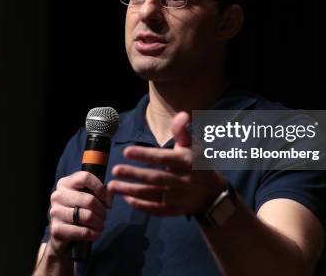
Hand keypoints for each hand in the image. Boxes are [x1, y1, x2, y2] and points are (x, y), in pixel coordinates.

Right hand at [47, 171, 110, 254]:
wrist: (63, 234)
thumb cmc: (79, 211)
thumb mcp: (89, 197)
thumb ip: (103, 192)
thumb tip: (110, 196)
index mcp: (65, 183)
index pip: (85, 177)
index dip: (100, 188)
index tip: (105, 199)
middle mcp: (57, 195)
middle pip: (89, 200)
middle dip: (102, 210)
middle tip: (104, 216)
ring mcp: (55, 212)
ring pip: (87, 216)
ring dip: (99, 223)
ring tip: (100, 225)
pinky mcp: (56, 229)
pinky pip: (83, 232)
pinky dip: (93, 234)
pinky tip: (95, 234)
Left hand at [107, 111, 226, 215]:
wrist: (213, 193)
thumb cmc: (199, 164)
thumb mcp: (193, 146)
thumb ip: (182, 131)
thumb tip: (182, 114)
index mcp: (186, 162)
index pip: (162, 157)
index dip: (144, 154)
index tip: (126, 151)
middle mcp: (182, 180)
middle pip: (154, 177)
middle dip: (133, 174)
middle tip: (115, 170)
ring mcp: (178, 197)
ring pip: (151, 194)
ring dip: (130, 190)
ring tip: (112, 186)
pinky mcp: (174, 210)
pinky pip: (155, 209)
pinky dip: (141, 205)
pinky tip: (126, 198)